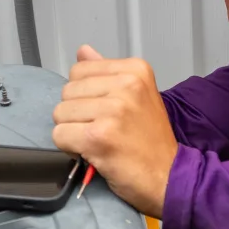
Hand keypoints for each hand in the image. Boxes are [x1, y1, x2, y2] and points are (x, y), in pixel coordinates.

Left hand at [52, 45, 177, 216]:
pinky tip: (93, 152)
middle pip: (67, 91)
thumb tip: (83, 51)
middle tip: (103, 129)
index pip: (79, 70)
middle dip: (77, 114)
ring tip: (99, 141)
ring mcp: (113, 110)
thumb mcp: (138, 96)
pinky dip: (70, 148)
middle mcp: (126, 85)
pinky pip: (60, 135)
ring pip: (60, 113)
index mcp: (135, 70)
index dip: (85, 95)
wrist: (168, 177)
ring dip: (73, 131)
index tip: (106, 112)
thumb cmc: (151, 141)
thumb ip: (107, 73)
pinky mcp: (99, 136)